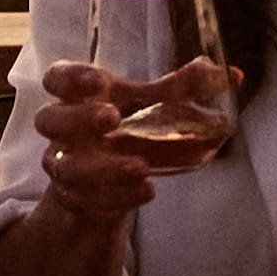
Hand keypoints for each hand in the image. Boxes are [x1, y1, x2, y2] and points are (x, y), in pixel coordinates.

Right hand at [16, 54, 169, 220]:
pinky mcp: (75, 198)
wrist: (111, 179)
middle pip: (49, 120)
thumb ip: (183, 89)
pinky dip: (118, 197)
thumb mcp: (152, 104)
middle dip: (79, 118)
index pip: (57, 79)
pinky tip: (145, 191)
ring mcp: (65, 165)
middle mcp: (64, 131)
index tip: (98, 81)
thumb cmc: (127, 126)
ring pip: (67, 168)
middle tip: (112, 117)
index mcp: (78, 96)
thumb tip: (227, 75)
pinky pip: (87, 200)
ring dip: (104, 167)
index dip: (70, 77)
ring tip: (142, 166)